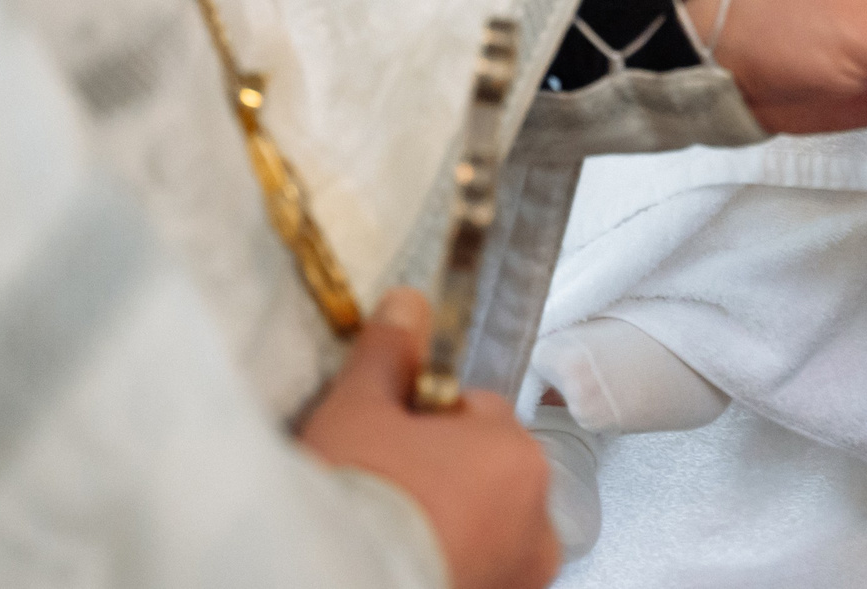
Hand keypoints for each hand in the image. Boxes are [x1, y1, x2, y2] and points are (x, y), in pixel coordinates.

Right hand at [298, 289, 560, 588]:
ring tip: (393, 526)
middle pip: (487, 471)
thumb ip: (390, 356)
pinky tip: (407, 558)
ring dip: (451, 521)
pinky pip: (479, 567)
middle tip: (388, 486)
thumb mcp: (360, 411)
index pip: (479, 413)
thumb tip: (409, 306)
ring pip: (486, 524)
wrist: (329, 583)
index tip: (393, 439)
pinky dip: (452, 561)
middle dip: (445, 473)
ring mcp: (520, 574)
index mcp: (519, 458)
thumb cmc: (355, 500)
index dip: (427, 421)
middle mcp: (537, 521)